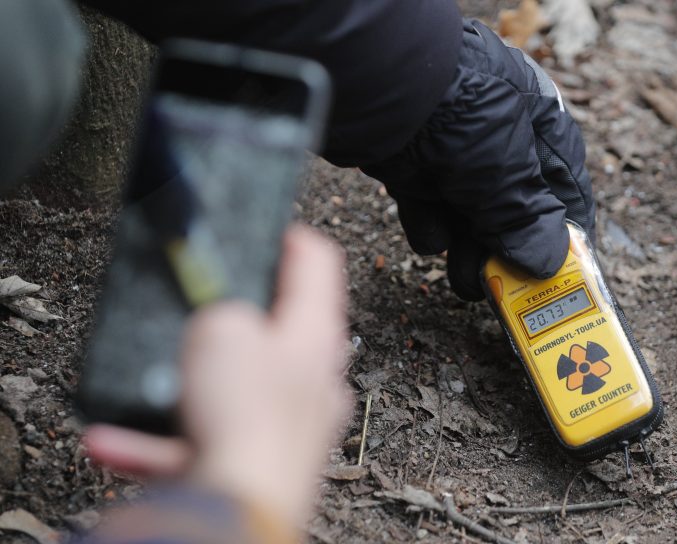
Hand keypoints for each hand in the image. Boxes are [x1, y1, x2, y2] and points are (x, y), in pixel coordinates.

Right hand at [85, 225, 350, 523]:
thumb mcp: (222, 328)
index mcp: (315, 335)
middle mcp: (311, 380)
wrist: (238, 508)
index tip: (267, 228)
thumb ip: (222, 307)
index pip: (319, 263)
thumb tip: (221, 317)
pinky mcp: (256, 460)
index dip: (290, 236)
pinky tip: (117, 438)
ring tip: (153, 379)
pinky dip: (161, 438)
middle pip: (279, 329)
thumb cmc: (246, 418)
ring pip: (233, 388)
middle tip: (205, 305)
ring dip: (187, 384)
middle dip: (236, 316)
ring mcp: (287, 424)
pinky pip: (201, 438)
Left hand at [362, 27, 594, 300]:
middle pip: (512, 209)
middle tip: (505, 290)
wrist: (379, 86)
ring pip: (468, 215)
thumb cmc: (459, 114)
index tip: (565, 275)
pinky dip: (429, 226)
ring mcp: (452, 152)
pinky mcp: (413, 165)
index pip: (564, 187)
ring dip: (468, 251)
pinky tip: (430, 234)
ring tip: (466, 281)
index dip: (566, 233)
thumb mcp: (506, 173)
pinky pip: (428, 208)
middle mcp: (498, 138)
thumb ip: (526, 221)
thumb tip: (548, 263)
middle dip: (506, 252)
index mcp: (539, 126)